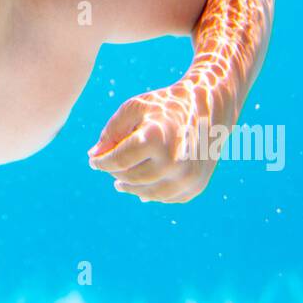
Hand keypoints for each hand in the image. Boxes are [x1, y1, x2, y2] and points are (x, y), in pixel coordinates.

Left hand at [87, 86, 211, 202]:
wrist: (208, 108)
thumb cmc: (164, 106)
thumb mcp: (133, 108)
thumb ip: (111, 132)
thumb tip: (94, 156)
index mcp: (155, 139)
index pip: (117, 160)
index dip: (101, 162)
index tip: (93, 160)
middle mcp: (174, 162)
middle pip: (130, 178)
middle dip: (115, 173)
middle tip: (109, 167)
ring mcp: (187, 178)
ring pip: (146, 193)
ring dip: (130, 187)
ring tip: (120, 182)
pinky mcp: (195, 187)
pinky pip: (165, 197)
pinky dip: (150, 192)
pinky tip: (142, 184)